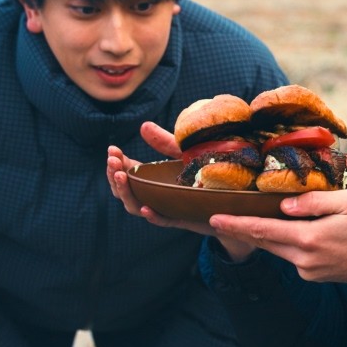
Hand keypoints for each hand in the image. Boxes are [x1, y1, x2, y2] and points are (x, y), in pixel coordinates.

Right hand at [107, 123, 257, 259]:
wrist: (234, 202)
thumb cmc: (206, 176)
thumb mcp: (185, 155)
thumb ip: (165, 143)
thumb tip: (143, 125)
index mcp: (153, 179)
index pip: (127, 172)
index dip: (117, 163)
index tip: (112, 150)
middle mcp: (156, 194)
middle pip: (126, 190)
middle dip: (115, 176)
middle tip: (112, 161)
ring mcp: (167, 207)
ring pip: (137, 207)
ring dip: (127, 193)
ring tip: (121, 177)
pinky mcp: (183, 219)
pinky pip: (164, 220)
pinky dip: (153, 216)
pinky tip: (146, 208)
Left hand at [209, 190, 346, 281]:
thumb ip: (313, 201)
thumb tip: (284, 206)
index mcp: (309, 239)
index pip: (263, 230)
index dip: (237, 225)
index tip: (214, 219)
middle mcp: (303, 259)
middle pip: (264, 242)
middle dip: (240, 231)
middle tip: (216, 220)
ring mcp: (308, 270)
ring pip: (277, 249)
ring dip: (262, 237)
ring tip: (245, 222)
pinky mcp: (314, 274)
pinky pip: (292, 255)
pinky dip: (283, 243)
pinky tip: (286, 232)